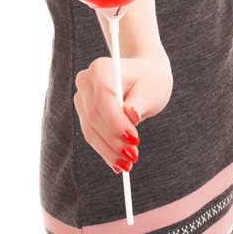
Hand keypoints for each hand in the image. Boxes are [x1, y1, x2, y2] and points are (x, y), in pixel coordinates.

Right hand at [73, 53, 172, 172]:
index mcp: (101, 69)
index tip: (134, 140)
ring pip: (91, 130)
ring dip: (108, 150)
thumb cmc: (149, 80)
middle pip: (95, 117)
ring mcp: (82, 97)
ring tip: (128, 164)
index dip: (117, 122)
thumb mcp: (150, 90)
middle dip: (114, 140)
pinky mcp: (83, 112)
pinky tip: (117, 162)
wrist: (143, 76)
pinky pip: (92, 134)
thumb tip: (132, 116)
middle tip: (134, 157)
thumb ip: (139, 103)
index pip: (104, 99)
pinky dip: (105, 149)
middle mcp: (86, 81)